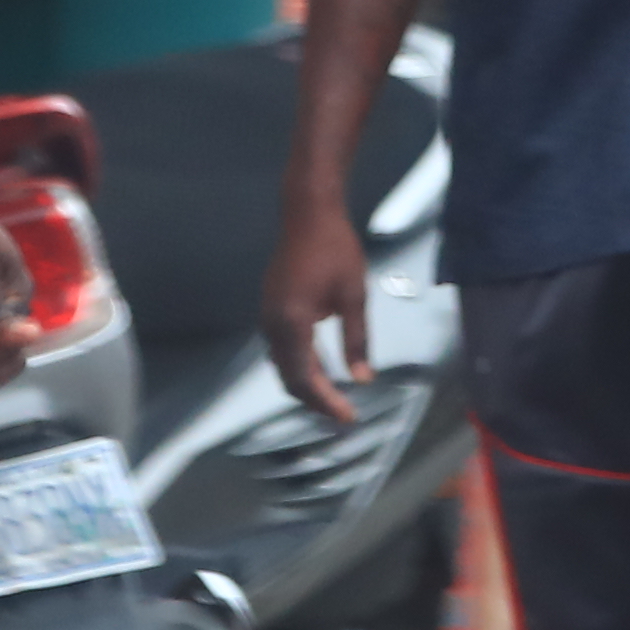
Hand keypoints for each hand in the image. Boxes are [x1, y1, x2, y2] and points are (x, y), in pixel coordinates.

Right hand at [259, 194, 371, 427]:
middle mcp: (272, 324)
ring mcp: (267, 316)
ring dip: (304, 385)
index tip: (348, 416)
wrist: (307, 213)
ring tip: (333, 397)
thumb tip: (363, 378)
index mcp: (293, 323)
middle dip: (314, 400)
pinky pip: (279, 350)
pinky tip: (317, 368)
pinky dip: (297, 366)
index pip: (305, 378)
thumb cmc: (336, 249)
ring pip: (281, 365)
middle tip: (343, 412)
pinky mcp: (270, 308)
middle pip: (288, 378)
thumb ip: (357, 340)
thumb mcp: (354, 296)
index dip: (326, 402)